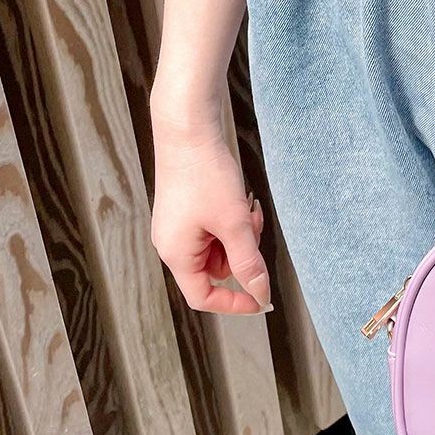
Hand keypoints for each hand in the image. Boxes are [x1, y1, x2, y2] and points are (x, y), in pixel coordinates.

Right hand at [150, 108, 271, 314]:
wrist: (188, 131)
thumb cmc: (206, 176)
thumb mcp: (234, 223)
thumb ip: (248, 262)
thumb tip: (260, 294)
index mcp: (176, 255)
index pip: (203, 296)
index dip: (234, 302)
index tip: (263, 299)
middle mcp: (172, 244)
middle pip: (215, 268)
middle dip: (241, 252)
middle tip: (252, 224)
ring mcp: (178, 226)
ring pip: (219, 246)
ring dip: (239, 233)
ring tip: (246, 206)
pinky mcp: (186, 209)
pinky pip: (214, 227)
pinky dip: (231, 219)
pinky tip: (239, 198)